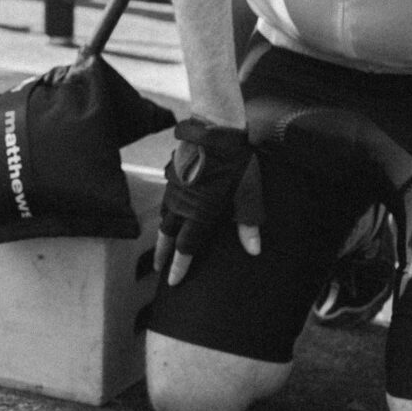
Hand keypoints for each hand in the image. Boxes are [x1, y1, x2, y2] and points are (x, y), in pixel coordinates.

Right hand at [154, 120, 264, 286]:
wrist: (214, 128)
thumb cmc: (234, 160)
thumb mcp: (247, 193)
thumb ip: (248, 223)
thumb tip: (254, 250)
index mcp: (199, 213)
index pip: (186, 248)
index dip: (179, 267)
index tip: (172, 282)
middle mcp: (182, 204)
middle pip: (167, 236)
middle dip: (162, 254)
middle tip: (157, 268)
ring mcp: (175, 188)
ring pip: (163, 217)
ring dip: (162, 234)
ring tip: (163, 243)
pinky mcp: (173, 173)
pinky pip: (165, 199)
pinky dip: (164, 211)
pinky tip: (169, 210)